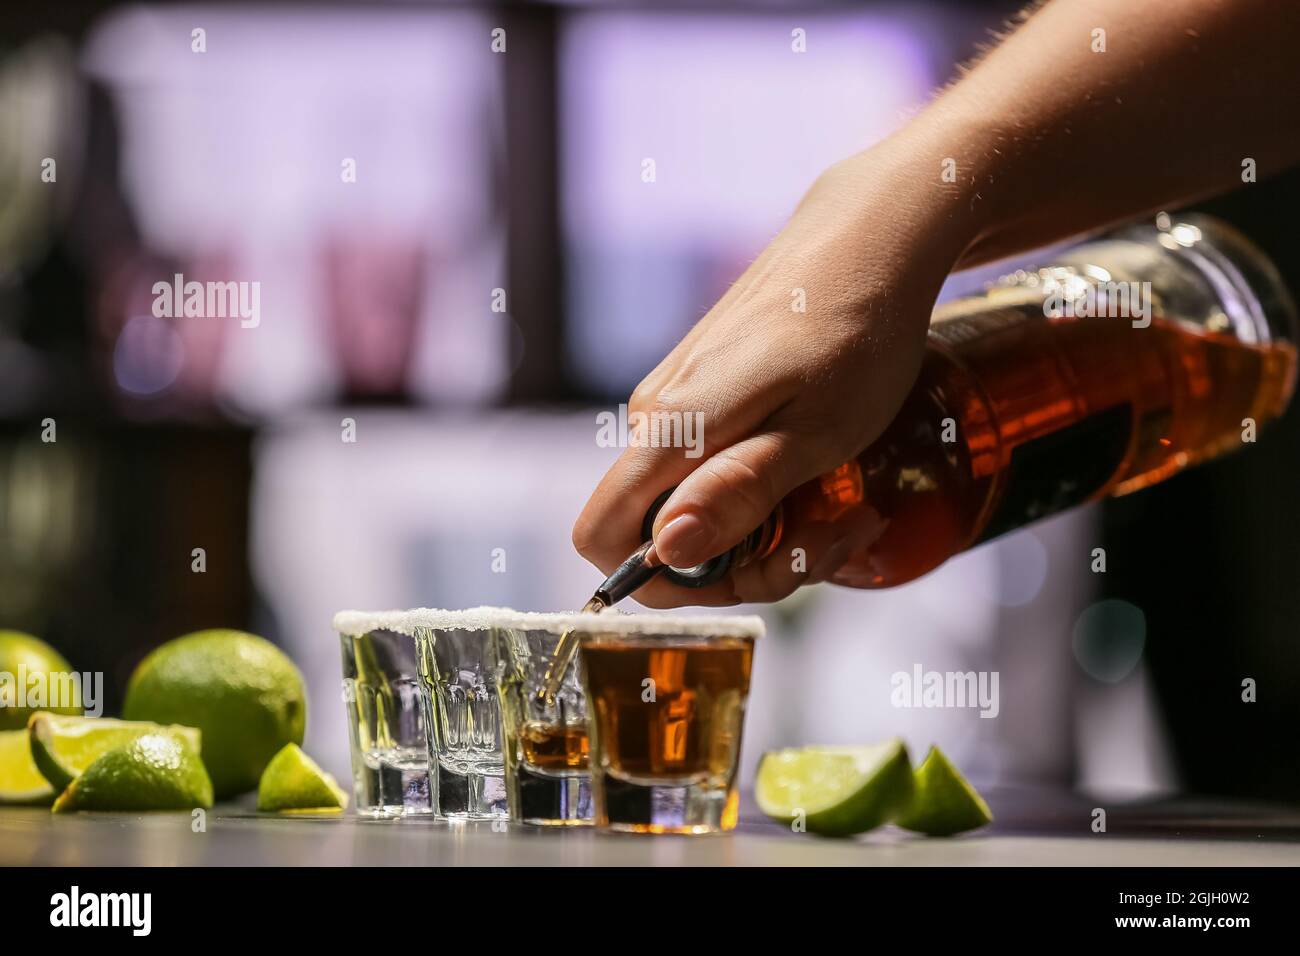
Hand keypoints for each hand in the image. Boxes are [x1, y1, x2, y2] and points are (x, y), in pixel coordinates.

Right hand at [573, 143, 977, 606]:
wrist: (869, 239)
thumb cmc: (857, 334)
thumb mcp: (814, 433)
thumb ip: (736, 493)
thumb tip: (663, 552)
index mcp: (670, 429)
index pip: (600, 539)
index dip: (666, 581)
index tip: (749, 569)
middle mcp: (655, 416)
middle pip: (659, 532)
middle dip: (744, 558)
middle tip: (831, 536)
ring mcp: (676, 399)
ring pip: (693, 501)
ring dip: (766, 527)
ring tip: (844, 506)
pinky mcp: (701, 389)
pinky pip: (711, 465)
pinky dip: (764, 487)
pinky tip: (821, 469)